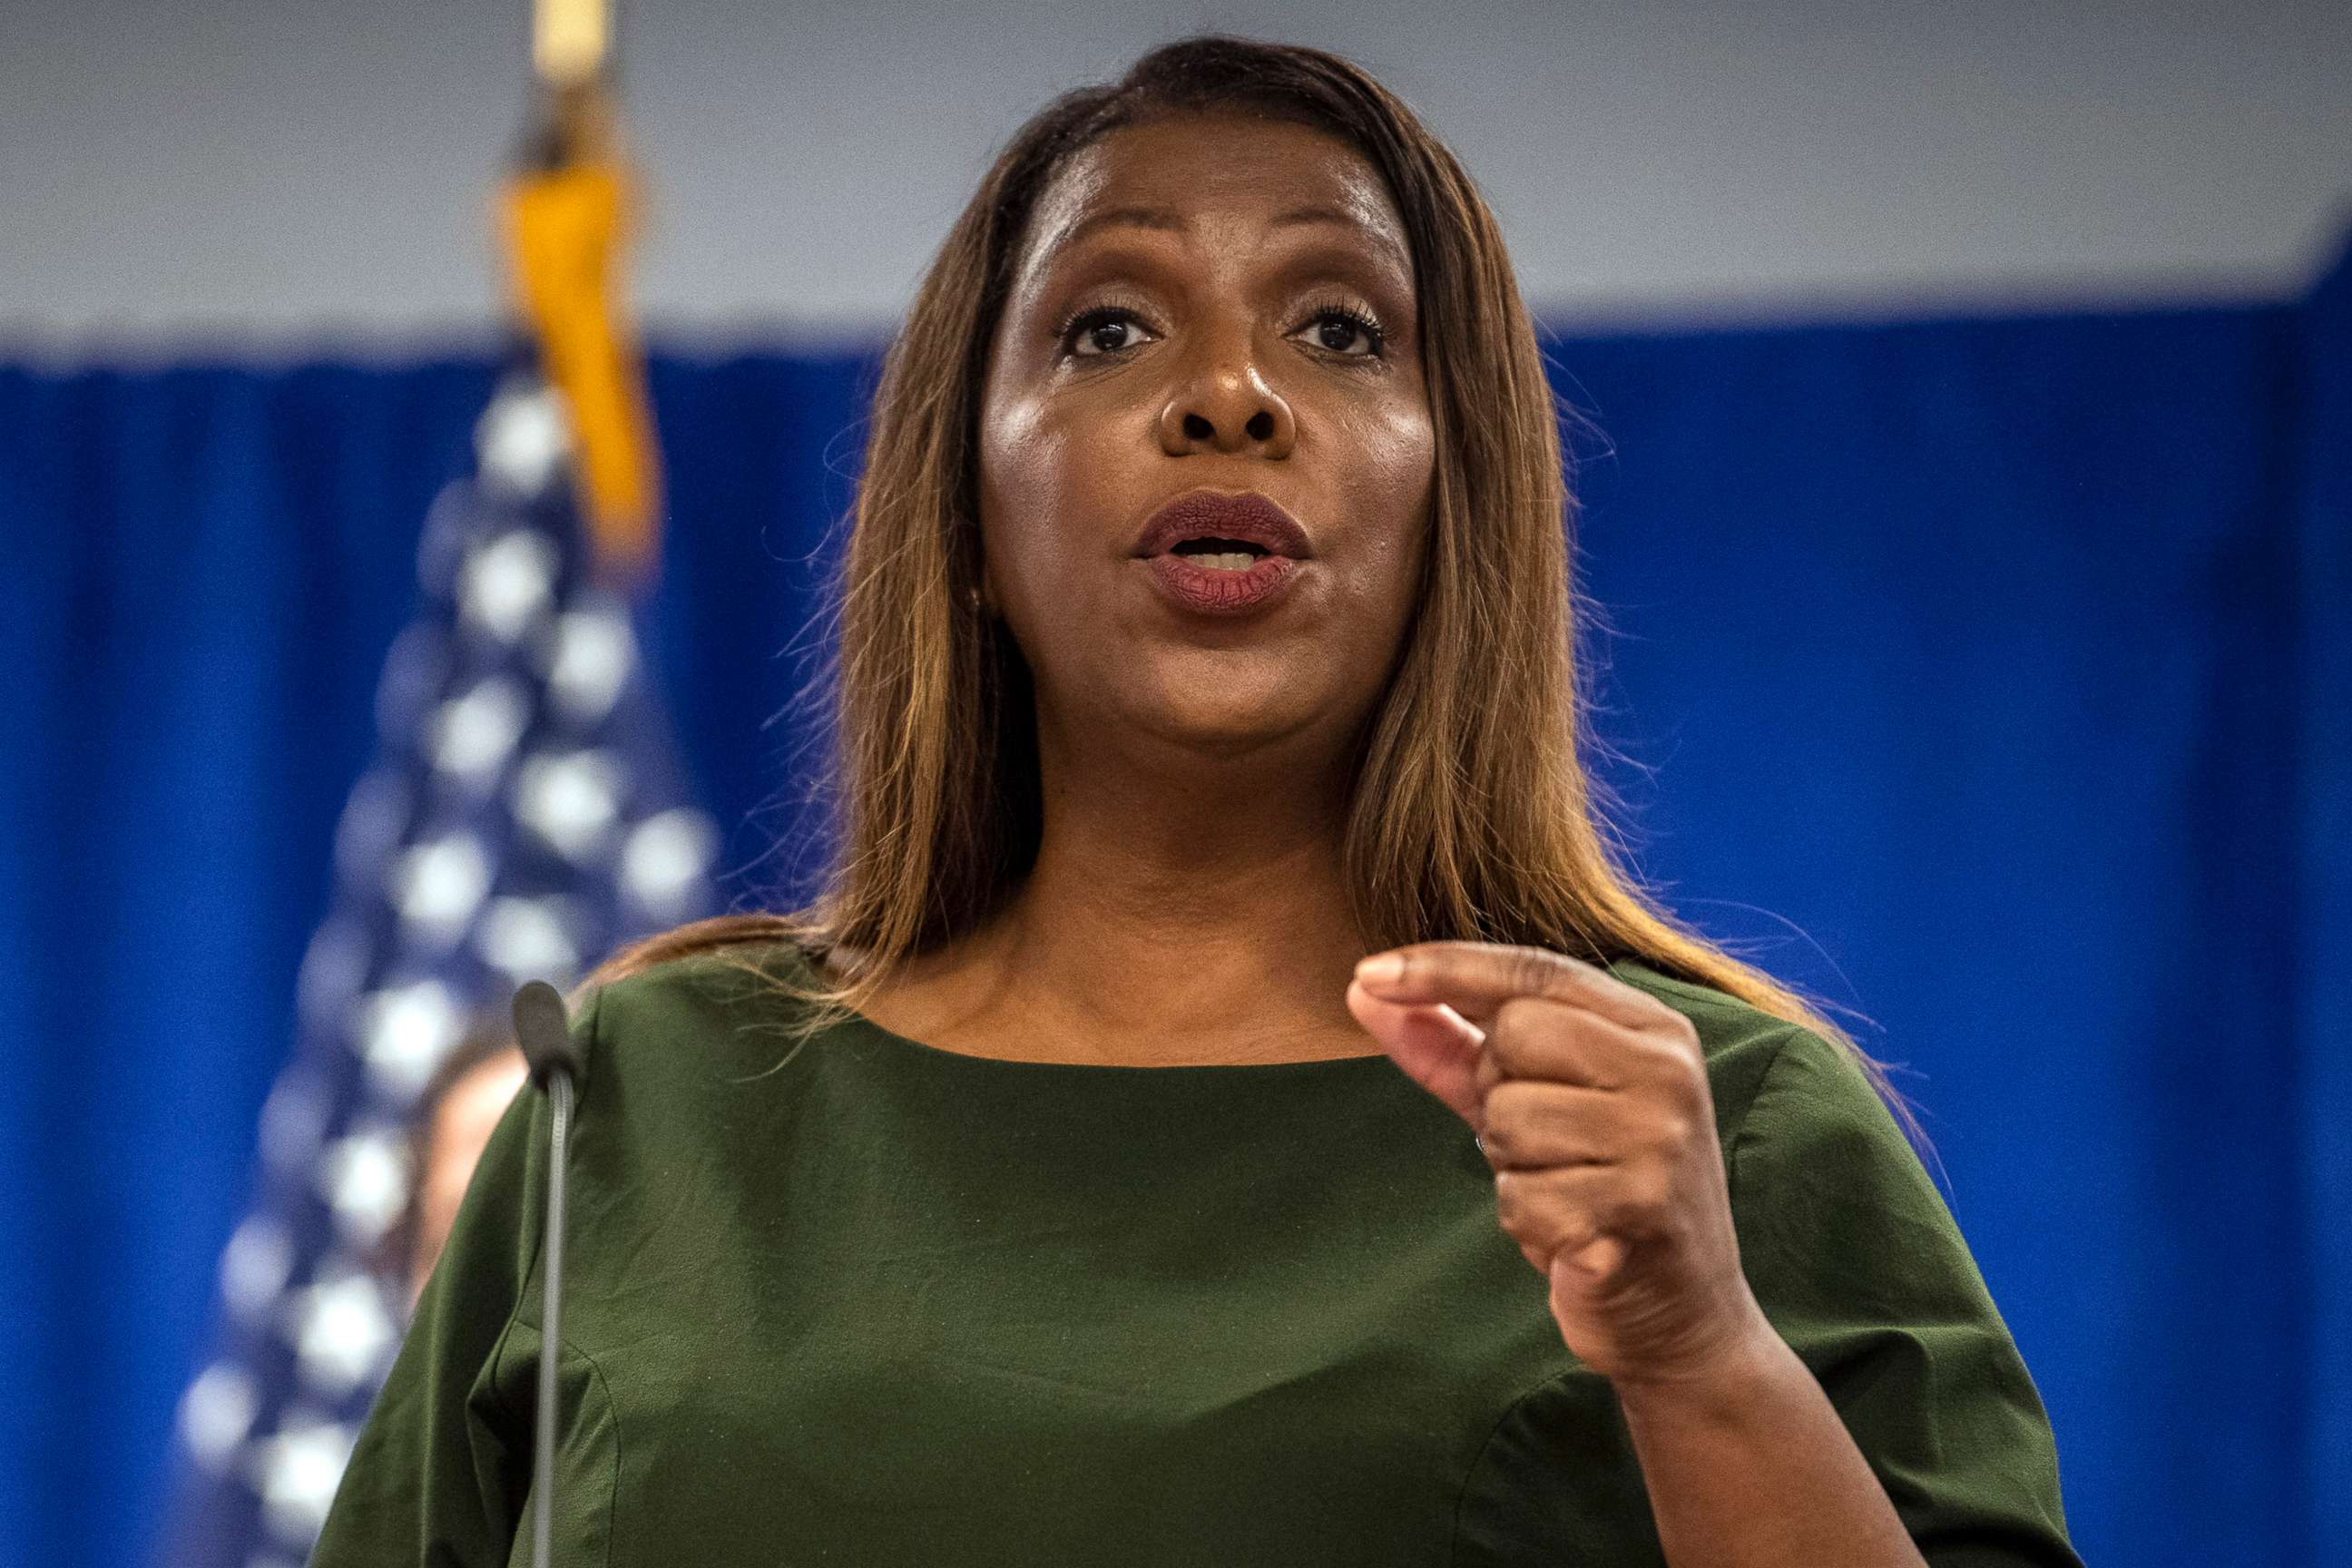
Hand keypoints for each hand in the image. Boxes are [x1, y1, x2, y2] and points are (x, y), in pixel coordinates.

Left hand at [1345, 941, 1772, 1386]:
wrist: (1682, 1316)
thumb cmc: (1596, 1194)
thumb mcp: (1528, 1105)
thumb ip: (1452, 1045)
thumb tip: (1363, 987)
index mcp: (1652, 1030)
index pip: (1534, 970)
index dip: (1446, 967)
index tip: (1369, 974)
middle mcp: (1666, 1071)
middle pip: (1513, 1036)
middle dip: (1497, 1093)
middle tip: (1545, 1145)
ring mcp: (1659, 1139)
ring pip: (1509, 1117)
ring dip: (1513, 1167)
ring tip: (1566, 1191)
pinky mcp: (1639, 1209)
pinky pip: (1521, 1195)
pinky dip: (1528, 1222)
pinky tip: (1573, 1235)